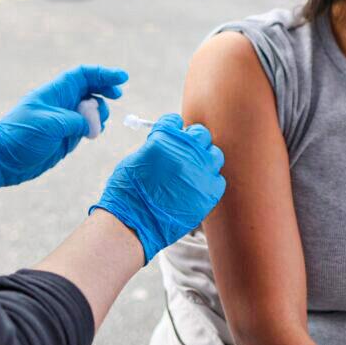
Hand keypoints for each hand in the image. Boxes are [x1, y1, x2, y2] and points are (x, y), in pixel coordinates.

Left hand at [0, 66, 127, 190]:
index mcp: (55, 92)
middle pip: (91, 88)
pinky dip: (96, 128)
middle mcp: (63, 103)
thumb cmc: (21, 135)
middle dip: (106, 89)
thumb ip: (75, 121)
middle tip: (117, 95)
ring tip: (95, 124)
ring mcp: (66, 119)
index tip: (122, 78)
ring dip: (101, 113)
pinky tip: (94, 133)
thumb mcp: (49, 125)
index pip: (83, 75)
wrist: (4, 160)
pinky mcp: (68, 136)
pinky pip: (89, 127)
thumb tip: (91, 126)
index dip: (102, 73)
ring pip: (92, 109)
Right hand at [91, 114, 225, 263]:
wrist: (133, 223)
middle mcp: (186, 152)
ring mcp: (200, 172)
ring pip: (214, 154)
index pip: (175, 121)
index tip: (171, 133)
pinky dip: (209, 181)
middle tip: (185, 151)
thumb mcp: (135, 160)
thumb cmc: (127, 193)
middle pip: (200, 134)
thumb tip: (169, 143)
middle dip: (192, 140)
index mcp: (163, 139)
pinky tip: (196, 188)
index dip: (171, 127)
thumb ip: (156, 147)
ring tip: (193, 171)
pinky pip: (218, 179)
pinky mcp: (209, 192)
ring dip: (204, 159)